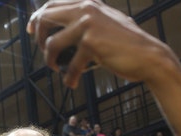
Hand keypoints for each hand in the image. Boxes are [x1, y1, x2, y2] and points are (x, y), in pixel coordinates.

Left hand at [27, 0, 173, 87]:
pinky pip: (70, 65)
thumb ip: (87, 18)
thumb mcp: (107, 21)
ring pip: (52, 44)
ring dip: (50, 60)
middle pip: (45, 19)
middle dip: (39, 38)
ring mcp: (88, 25)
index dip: (37, 18)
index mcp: (88, 2)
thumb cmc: (127, 44)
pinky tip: (71, 83)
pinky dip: (69, 77)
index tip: (32, 30)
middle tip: (44, 52)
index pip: (52, 4)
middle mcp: (86, 9)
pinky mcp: (91, 44)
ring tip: (56, 69)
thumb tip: (62, 27)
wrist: (148, 56)